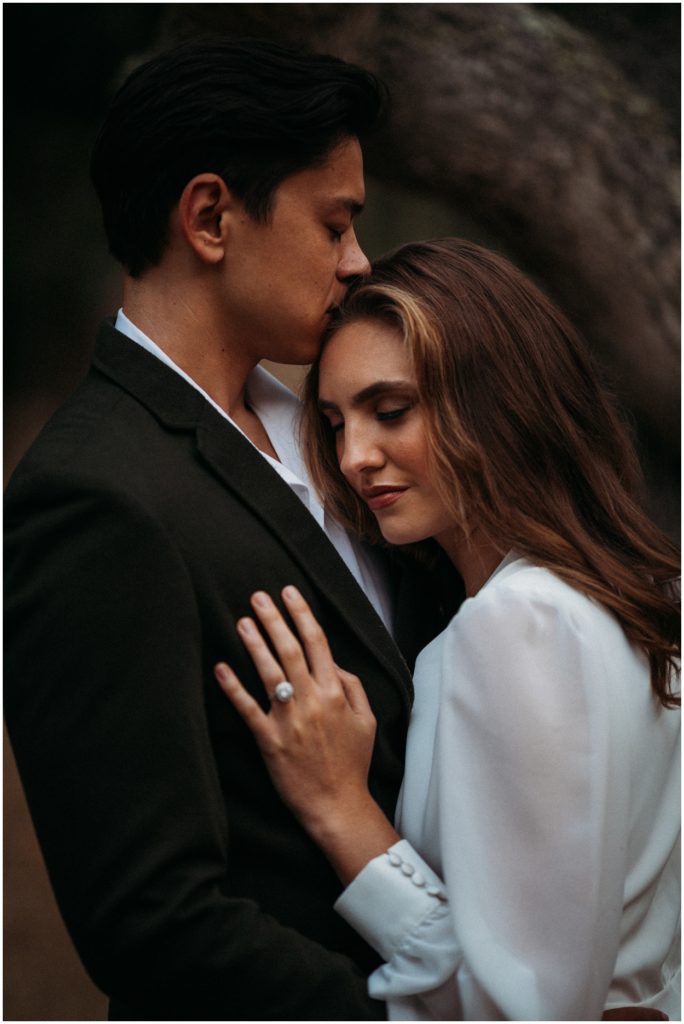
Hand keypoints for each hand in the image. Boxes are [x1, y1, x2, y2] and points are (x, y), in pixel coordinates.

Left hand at [215, 586, 384, 858]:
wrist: (338, 805)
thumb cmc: (352, 763)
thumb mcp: (367, 721)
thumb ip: (353, 686)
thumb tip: (333, 662)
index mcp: (336, 693)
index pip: (317, 642)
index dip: (302, 614)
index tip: (289, 592)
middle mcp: (312, 701)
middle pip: (290, 650)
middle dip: (274, 619)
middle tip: (258, 596)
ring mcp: (290, 720)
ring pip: (269, 673)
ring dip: (254, 643)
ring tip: (242, 620)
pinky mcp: (270, 741)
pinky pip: (248, 710)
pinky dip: (233, 688)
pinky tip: (221, 668)